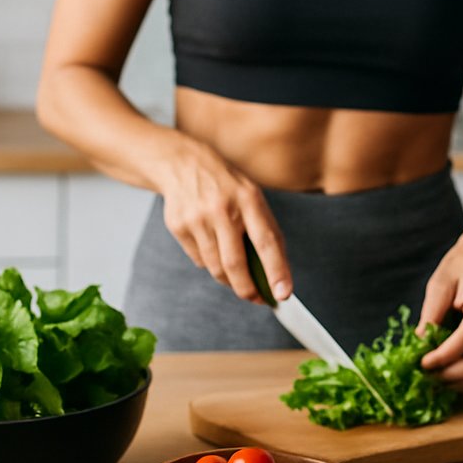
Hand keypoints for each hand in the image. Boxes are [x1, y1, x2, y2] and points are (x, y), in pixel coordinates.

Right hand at [155, 139, 291, 304]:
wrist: (183, 164)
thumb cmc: (226, 186)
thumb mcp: (252, 197)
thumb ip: (265, 231)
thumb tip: (276, 274)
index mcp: (248, 199)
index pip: (266, 242)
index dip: (276, 270)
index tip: (283, 294)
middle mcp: (222, 209)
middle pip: (235, 264)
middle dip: (247, 289)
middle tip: (256, 298)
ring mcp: (197, 219)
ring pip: (215, 268)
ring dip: (229, 279)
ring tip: (234, 272)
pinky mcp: (178, 227)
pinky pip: (199, 260)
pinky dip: (209, 263)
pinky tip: (211, 245)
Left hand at [417, 241, 462, 388]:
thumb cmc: (460, 268)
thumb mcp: (439, 285)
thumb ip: (431, 315)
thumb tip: (421, 346)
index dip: (445, 356)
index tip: (423, 363)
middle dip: (452, 374)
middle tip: (427, 376)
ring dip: (460, 380)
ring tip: (434, 378)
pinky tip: (448, 374)